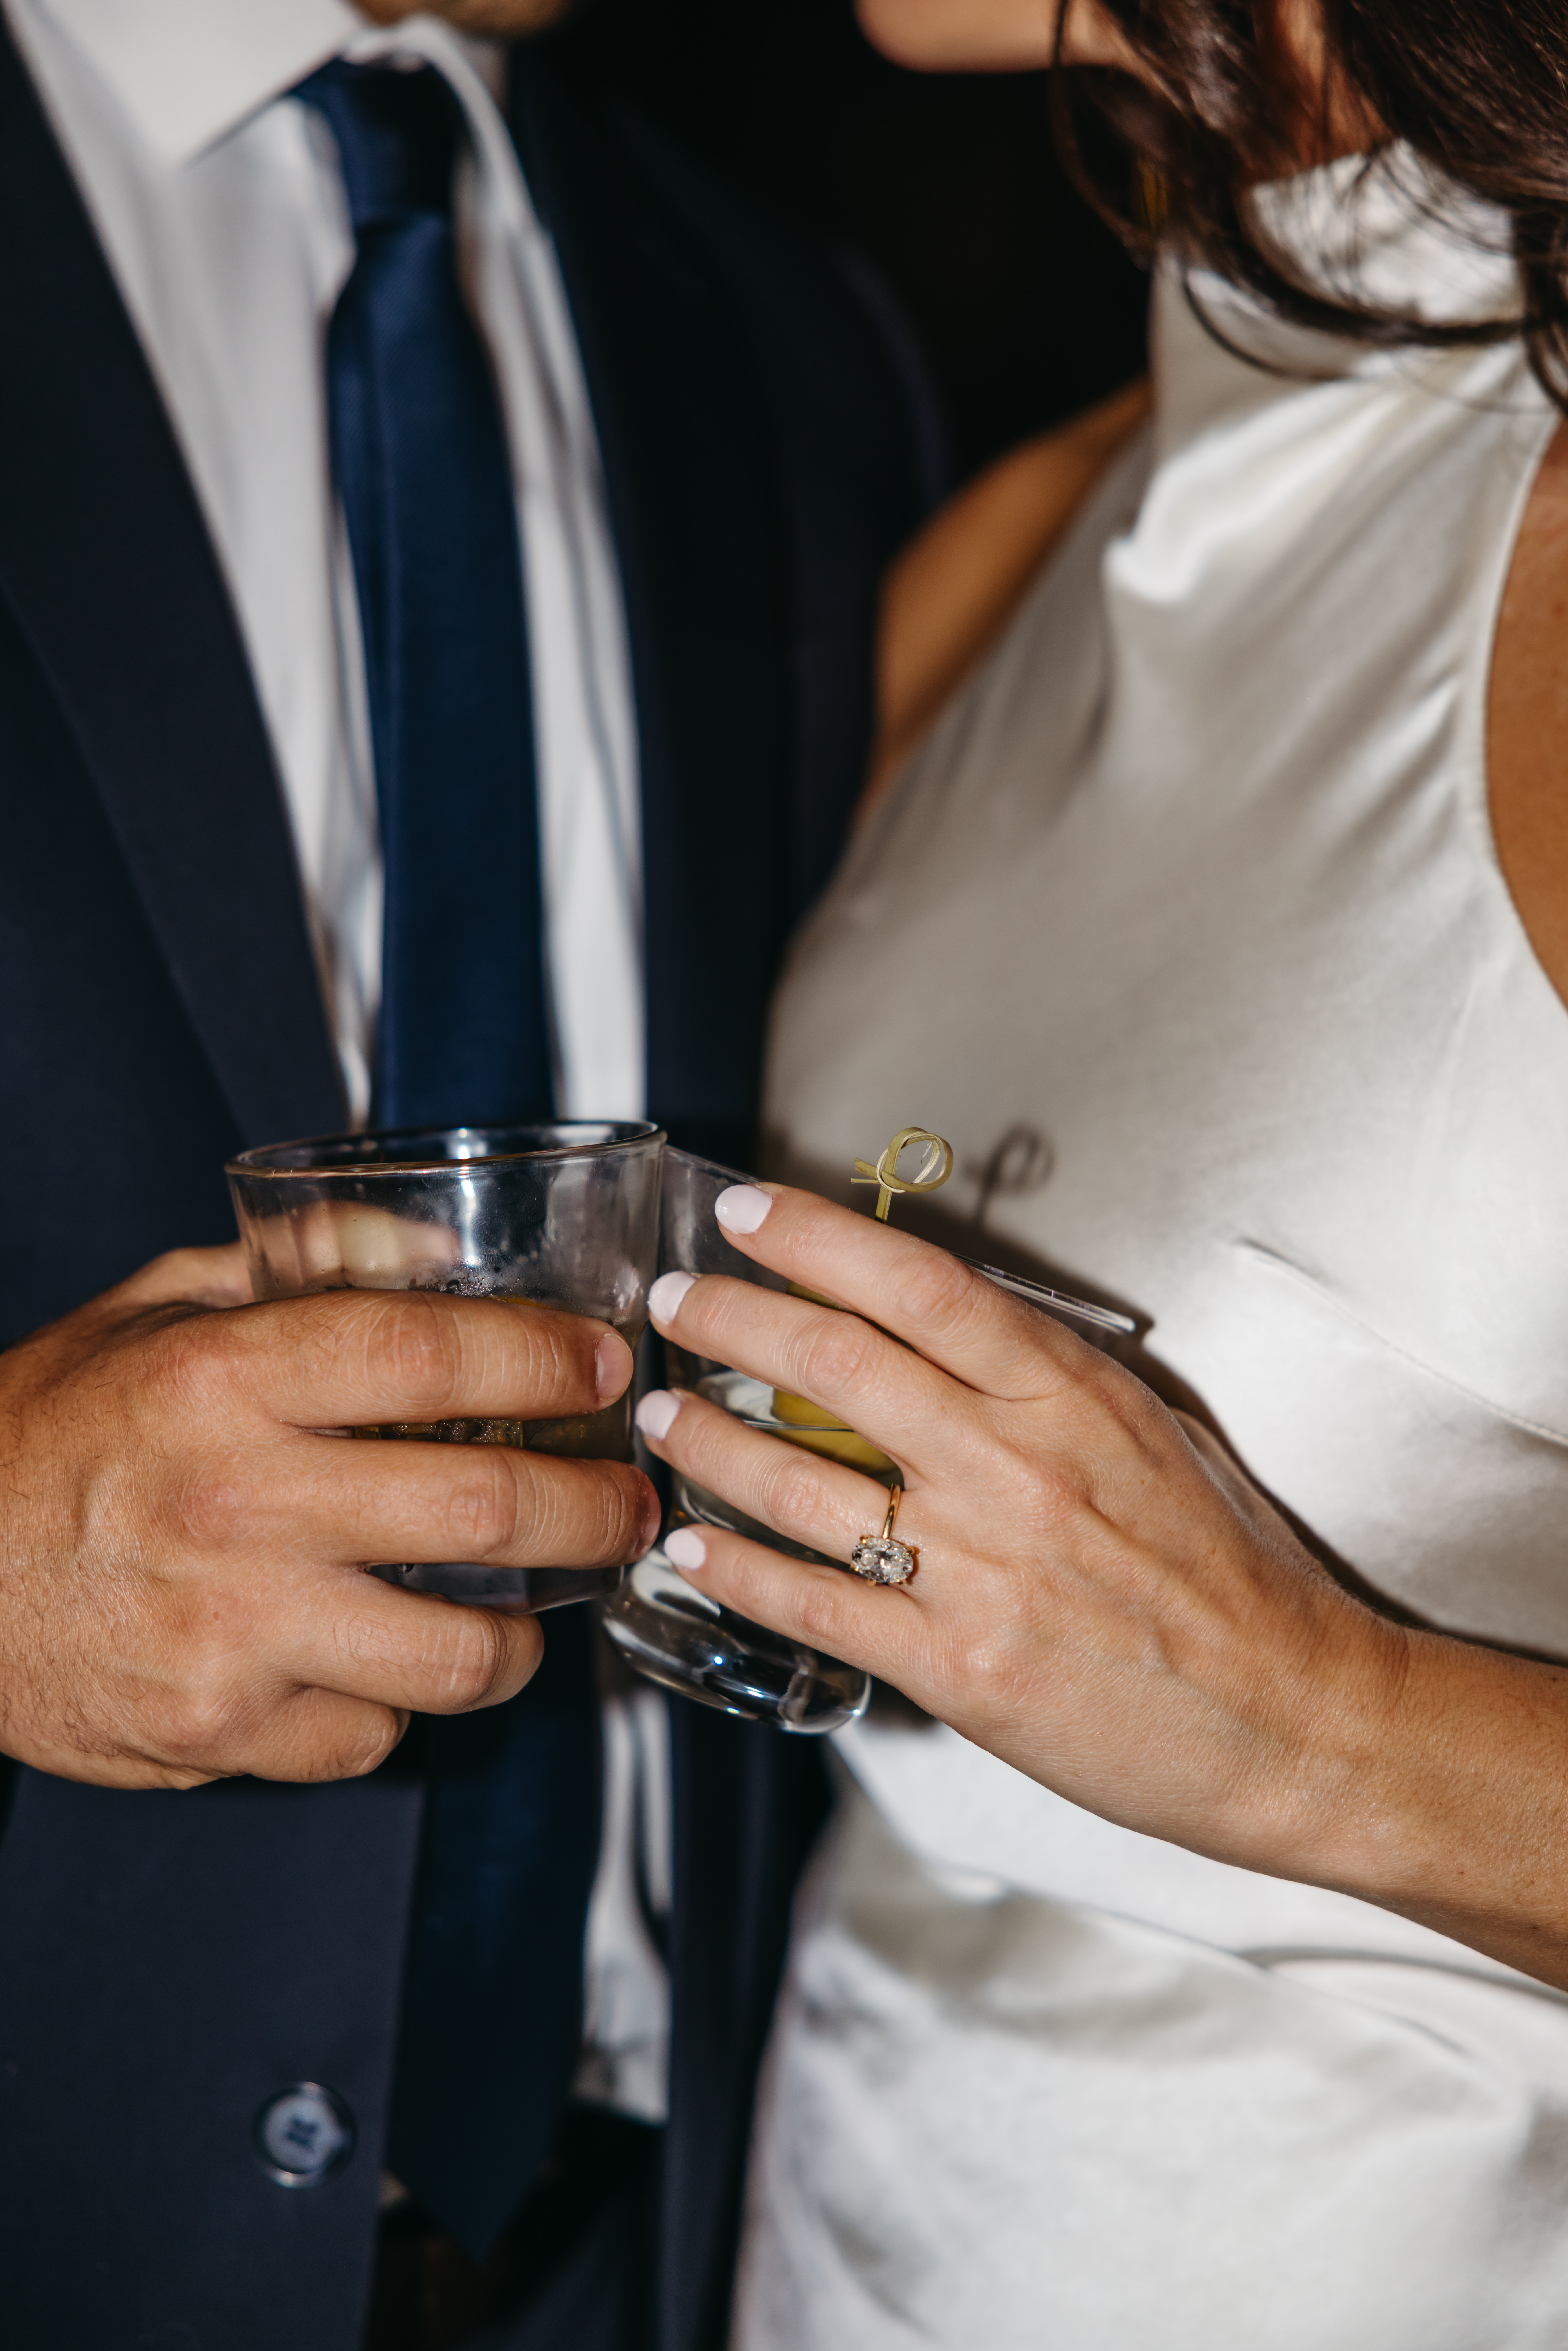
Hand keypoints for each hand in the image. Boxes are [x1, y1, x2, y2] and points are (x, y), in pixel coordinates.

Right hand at [0, 1245, 655, 1789]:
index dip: (543, 1357)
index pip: (428, 1355)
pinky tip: (394, 1661)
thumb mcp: (158, 1308)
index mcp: (219, 1383)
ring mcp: (230, 1633)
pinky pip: (375, 1731)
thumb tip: (439, 1242)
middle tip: (629, 1501)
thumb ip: (304, 1263)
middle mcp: (233, 1506)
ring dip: (528, 1633)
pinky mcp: (220, 1730)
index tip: (603, 1365)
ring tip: (540, 1604)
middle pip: (483, 1510)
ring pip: (458, 1653)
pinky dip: (403, 1701)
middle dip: (596, 1508)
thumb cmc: (52, 1433)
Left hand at [635, 1181, 1415, 1885]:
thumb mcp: (1151, 1433)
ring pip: (801, 1484)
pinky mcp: (957, 1667)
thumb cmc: (1228, 1572)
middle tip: (673, 1300)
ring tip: (660, 1413)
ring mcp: (979, 1570)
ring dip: (712, 1440)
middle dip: (732, 1321)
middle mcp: (1012, 1470)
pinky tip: (687, 1544)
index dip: (819, 1241)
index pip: (918, 1287)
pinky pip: (815, 1603)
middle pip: (836, 1367)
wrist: (1291, 1715)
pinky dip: (737, 1568)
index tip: (748, 1214)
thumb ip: (1044, 1381)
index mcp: (1067, 1398)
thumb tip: (939, 1328)